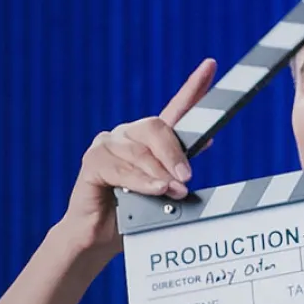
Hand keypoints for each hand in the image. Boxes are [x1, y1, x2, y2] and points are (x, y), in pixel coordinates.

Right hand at [59, 58, 216, 254]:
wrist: (98, 238)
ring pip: (140, 151)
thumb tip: (208, 140)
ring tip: (171, 193)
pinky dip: (140, 181)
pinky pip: (121, 167)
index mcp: (148, 140)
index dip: (193, 86)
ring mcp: (108, 144)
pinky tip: (153, 190)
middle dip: (174, 155)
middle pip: (156, 127)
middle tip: (186, 179)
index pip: (175, 108)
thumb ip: (179, 166)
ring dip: (159, 175)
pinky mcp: (93, 160)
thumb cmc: (131, 214)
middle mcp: (128, 135)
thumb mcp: (164, 190)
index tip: (210, 65)